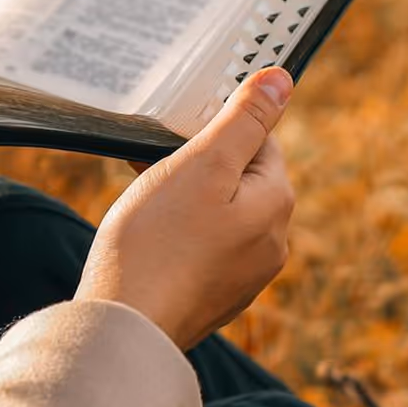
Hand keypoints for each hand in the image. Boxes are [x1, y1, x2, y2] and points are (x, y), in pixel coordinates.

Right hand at [76, 67, 295, 350]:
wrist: (126, 327)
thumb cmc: (158, 241)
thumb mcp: (202, 164)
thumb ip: (244, 120)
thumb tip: (281, 79)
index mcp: (276, 204)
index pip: (259, 142)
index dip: (215, 131)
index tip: (175, 140)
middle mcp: (272, 243)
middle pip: (239, 179)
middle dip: (197, 166)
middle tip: (152, 170)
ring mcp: (245, 276)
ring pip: (219, 214)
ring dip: (184, 201)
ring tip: (145, 207)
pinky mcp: (215, 299)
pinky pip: (203, 249)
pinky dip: (178, 237)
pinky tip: (147, 242)